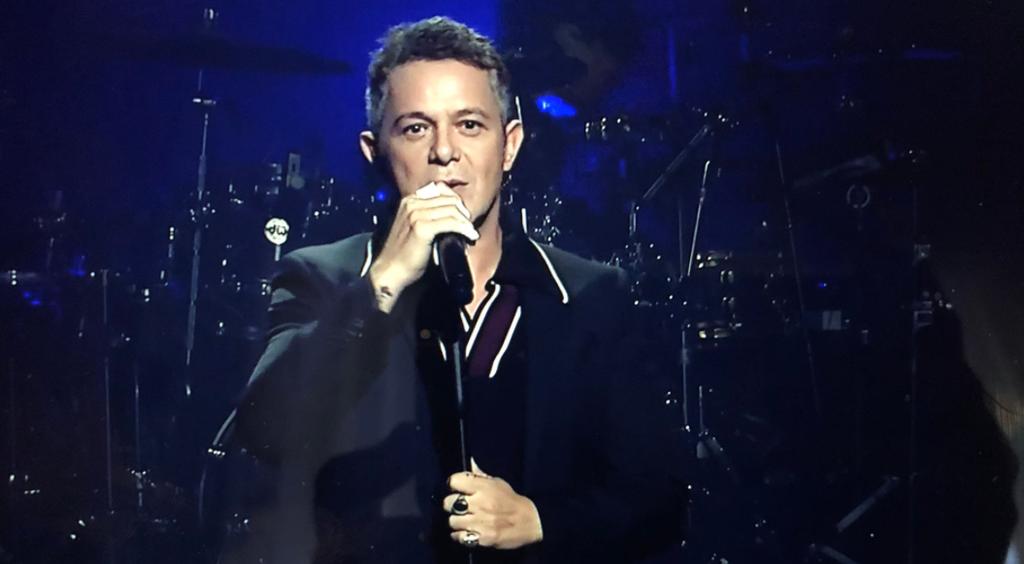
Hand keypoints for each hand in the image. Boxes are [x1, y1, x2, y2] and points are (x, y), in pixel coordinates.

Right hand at [367, 183, 477, 312]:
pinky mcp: (421, 228)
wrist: (390, 272)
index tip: (464, 216)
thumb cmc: (403, 255)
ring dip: (465, 222)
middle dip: (463, 212)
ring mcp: (416, 214)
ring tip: (471, 233)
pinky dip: (464, 229)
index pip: (440, 190)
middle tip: (469, 226)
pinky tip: (470, 237)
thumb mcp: (414, 228)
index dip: (456, 202)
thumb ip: (428, 217)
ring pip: (452, 210)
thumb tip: (454, 215)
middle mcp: (411, 203)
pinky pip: (451, 223)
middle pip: (448, 199)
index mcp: (409, 201)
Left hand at [444, 462, 542, 549]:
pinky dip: (460, 535)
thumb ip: (480, 476)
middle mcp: (480, 503)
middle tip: (459, 507)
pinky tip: (467, 532)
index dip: (453, 485)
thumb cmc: (512, 501)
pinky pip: (458, 537)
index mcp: (483, 487)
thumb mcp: (498, 483)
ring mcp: (480, 522)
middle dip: (451, 505)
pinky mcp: (482, 538)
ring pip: (451, 521)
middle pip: (448, 503)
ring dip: (456, 521)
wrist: (531, 522)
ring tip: (465, 521)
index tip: (456, 489)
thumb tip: (469, 461)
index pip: (454, 481)